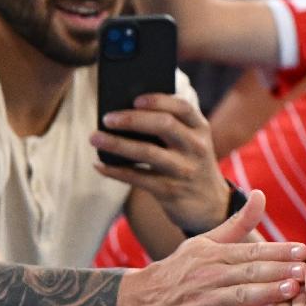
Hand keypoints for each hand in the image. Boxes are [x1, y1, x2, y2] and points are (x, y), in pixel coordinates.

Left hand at [92, 92, 230, 233]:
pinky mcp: (170, 191)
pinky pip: (138, 178)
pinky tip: (99, 165)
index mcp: (200, 129)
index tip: (135, 99)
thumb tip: (124, 111)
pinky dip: (116, 171)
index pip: (182, 107)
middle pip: (164, 125)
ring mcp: (184, 170)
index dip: (159, 100)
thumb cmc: (190, 164)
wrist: (211, 206)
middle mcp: (196, 148)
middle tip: (107, 118)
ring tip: (94, 138)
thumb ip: (170, 126)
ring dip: (117, 144)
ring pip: (148, 152)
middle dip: (132, 119)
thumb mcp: (191, 143)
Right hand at [118, 190, 305, 305]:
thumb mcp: (205, 242)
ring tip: (293, 290)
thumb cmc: (178, 271)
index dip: (280, 250)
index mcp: (215, 253)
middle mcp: (210, 274)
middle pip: (251, 270)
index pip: (253, 250)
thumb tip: (261, 194)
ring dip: (267, 292)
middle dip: (281, 269)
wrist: (136, 302)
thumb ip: (238, 223)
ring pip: (240, 294)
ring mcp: (203, 299)